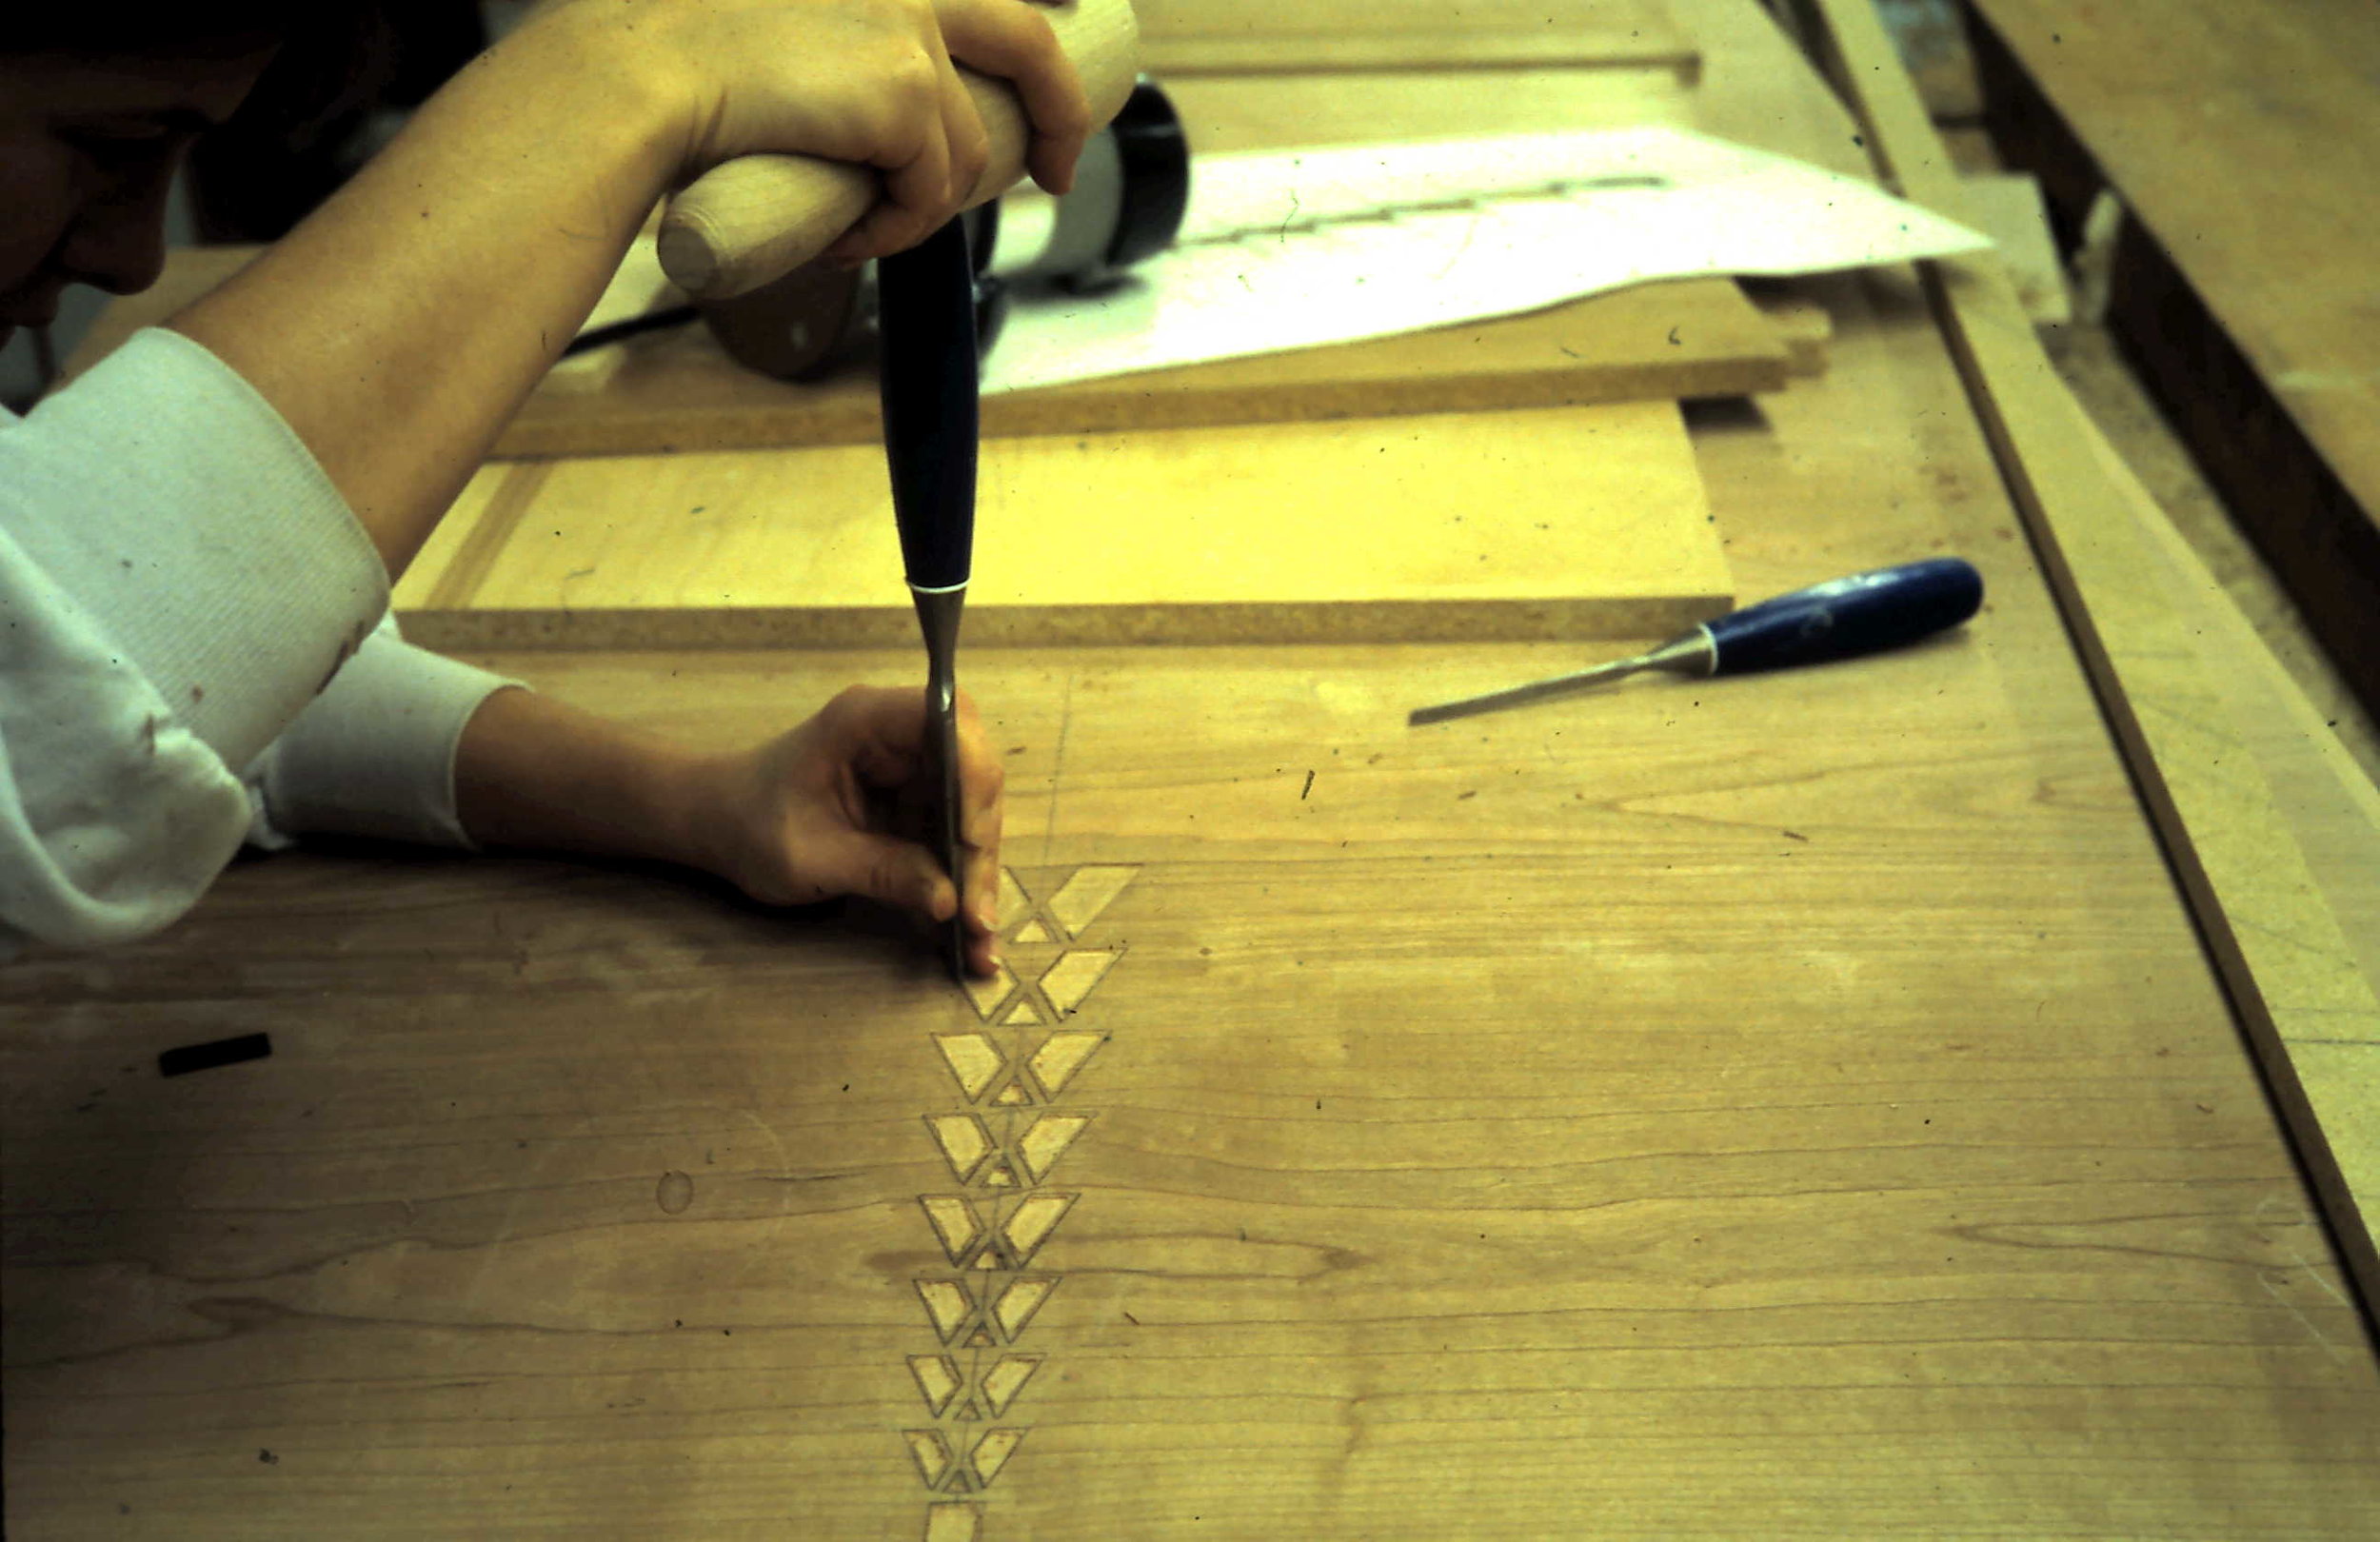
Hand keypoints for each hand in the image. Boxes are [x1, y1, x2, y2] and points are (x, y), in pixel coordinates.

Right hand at [550, 0, 1092, 264]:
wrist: (633, 72)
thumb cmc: (665, 50)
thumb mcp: (770, 13)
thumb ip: (832, 31)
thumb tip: (883, 94)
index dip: (1038, 13)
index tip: (1054, 43)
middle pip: (1031, 43)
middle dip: (1062, 118)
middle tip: (1056, 171)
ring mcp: (910, 24)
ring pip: (965, 151)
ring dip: (923, 203)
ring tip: (861, 224)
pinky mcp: (904, 90)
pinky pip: (930, 193)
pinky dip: (895, 228)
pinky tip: (845, 234)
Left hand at [686, 684, 1006, 975]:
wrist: (717, 825)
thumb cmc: (748, 825)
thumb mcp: (809, 857)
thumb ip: (881, 872)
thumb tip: (949, 900)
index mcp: (866, 721)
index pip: (946, 722)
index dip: (972, 773)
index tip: (967, 840)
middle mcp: (899, 735)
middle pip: (971, 773)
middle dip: (979, 844)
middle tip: (977, 913)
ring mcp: (910, 768)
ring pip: (971, 813)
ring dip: (977, 874)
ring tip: (979, 939)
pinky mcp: (914, 801)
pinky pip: (952, 835)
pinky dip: (960, 881)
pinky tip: (967, 932)